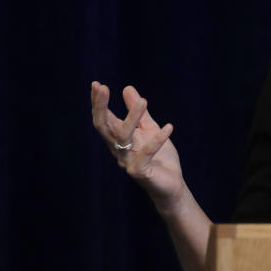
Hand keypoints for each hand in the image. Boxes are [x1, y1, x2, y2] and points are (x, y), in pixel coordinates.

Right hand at [90, 82, 184, 212]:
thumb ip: (139, 112)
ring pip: (123, 137)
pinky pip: (146, 153)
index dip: (98, 103)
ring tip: (144, 101)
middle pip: (104, 127)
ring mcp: (128, 161)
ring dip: (132, 117)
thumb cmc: (161, 158)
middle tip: (103, 88)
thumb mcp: (150, 129)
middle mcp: (119, 150)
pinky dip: (157, 140)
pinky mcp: (140, 172)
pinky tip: (169, 127)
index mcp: (119, 140)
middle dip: (101, 107)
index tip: (96, 84)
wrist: (173, 185)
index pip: (104, 119)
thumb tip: (128, 88)